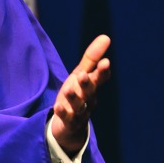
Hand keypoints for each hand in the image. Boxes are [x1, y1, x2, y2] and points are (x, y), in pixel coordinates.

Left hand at [50, 34, 110, 156]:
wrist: (70, 125)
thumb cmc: (77, 95)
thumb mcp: (81, 75)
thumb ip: (92, 58)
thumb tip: (106, 36)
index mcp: (92, 86)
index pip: (100, 78)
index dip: (102, 71)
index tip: (105, 62)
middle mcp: (88, 99)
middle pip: (89, 92)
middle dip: (88, 83)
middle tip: (84, 74)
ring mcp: (79, 112)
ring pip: (78, 105)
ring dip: (74, 98)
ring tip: (69, 89)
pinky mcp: (68, 122)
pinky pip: (66, 118)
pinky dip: (62, 112)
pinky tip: (57, 106)